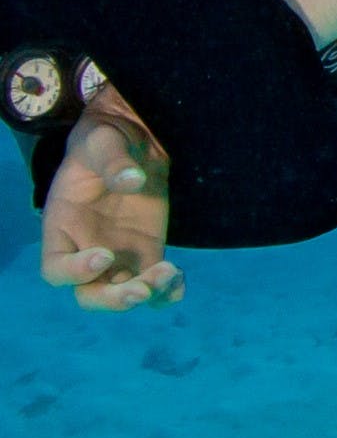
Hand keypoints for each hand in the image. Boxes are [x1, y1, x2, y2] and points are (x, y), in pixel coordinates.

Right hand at [40, 83, 182, 311]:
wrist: (132, 139)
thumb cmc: (104, 140)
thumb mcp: (103, 140)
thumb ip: (113, 160)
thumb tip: (132, 180)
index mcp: (62, 228)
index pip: (55, 268)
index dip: (74, 272)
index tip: (104, 254)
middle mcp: (85, 249)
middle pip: (89, 294)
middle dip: (113, 298)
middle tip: (141, 289)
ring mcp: (118, 255)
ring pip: (123, 292)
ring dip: (146, 294)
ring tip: (170, 276)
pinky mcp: (146, 250)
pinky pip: (152, 280)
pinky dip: (166, 291)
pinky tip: (179, 286)